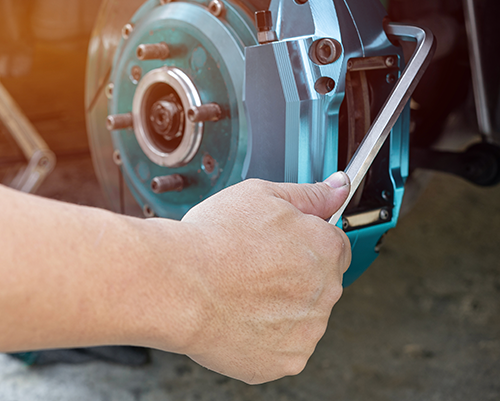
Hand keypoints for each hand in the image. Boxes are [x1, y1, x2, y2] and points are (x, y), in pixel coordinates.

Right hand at [180, 173, 350, 383]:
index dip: (307, 242)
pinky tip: (241, 314)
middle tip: (256, 264)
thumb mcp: (263, 194)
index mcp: (325, 248)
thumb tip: (338, 188)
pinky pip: (284, 345)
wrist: (178, 285)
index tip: (284, 245)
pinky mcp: (285, 361)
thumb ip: (310, 194)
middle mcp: (325, 292)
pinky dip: (267, 334)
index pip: (335, 245)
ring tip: (243, 289)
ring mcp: (306, 331)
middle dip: (296, 273)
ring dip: (282, 305)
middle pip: (320, 281)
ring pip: (303, 315)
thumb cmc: (215, 239)